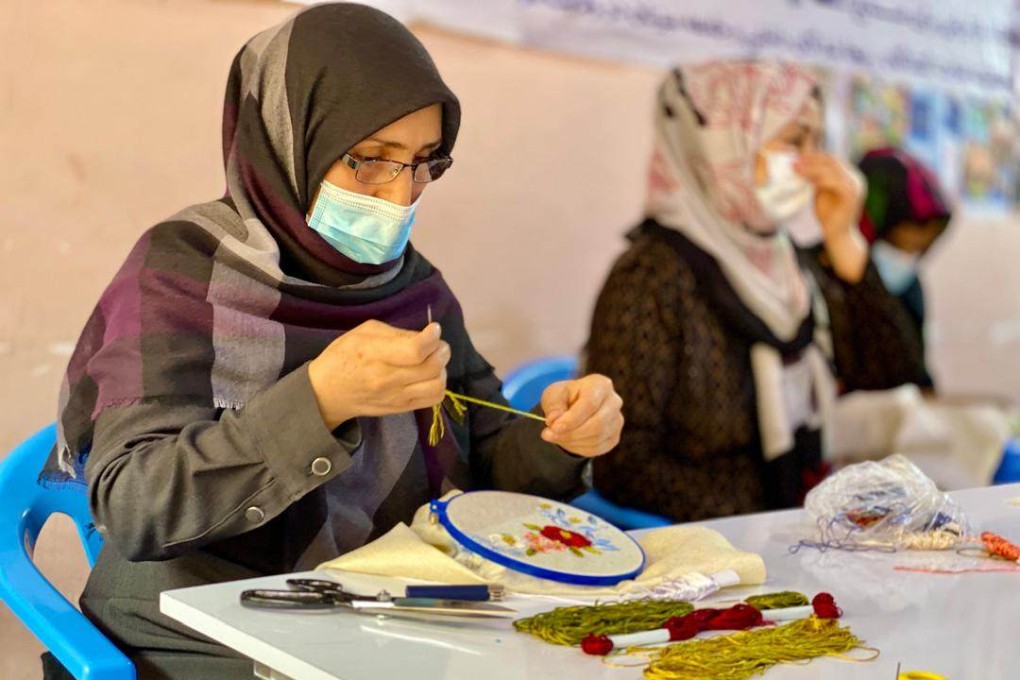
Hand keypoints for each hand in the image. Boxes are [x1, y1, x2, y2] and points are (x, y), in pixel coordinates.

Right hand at [308, 320, 448, 429]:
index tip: (433, 329)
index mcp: (375, 355)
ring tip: (432, 362)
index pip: (416, 350)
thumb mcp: (364, 333)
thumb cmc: (343, 356)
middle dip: (442, 351)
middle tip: (436, 344)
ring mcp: (396, 397)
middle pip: (432, 367)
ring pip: (437, 386)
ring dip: (441, 370)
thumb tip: (425, 337)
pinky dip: (437, 385)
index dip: (432, 337)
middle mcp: (387, 379)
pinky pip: (433, 400)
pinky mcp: (401, 409)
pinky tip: (427, 376)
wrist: (327, 394)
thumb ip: (396, 334)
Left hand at [539, 374, 622, 456]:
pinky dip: (578, 448)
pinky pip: (597, 448)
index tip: (554, 427)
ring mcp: (617, 420)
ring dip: (571, 441)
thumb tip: (553, 420)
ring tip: (555, 436)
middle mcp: (614, 401)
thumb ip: (553, 405)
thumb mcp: (553, 395)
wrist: (573, 407)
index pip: (589, 404)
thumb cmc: (564, 397)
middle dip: (570, 433)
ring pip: (596, 438)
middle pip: (597, 424)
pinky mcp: (614, 437)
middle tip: (548, 435)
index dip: (571, 419)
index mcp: (600, 385)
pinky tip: (567, 440)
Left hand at [796, 152, 867, 281]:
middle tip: (794, 162)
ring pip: (833, 170)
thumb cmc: (828, 214)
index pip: (832, 159)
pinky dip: (819, 179)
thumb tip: (803, 164)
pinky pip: (835, 182)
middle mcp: (856, 178)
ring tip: (797, 169)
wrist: (837, 234)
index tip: (797, 157)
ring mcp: (856, 186)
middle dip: (812, 160)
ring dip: (813, 168)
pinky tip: (806, 180)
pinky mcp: (852, 195)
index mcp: (850, 176)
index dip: (815, 156)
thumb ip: (817, 178)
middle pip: (833, 161)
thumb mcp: (821, 191)